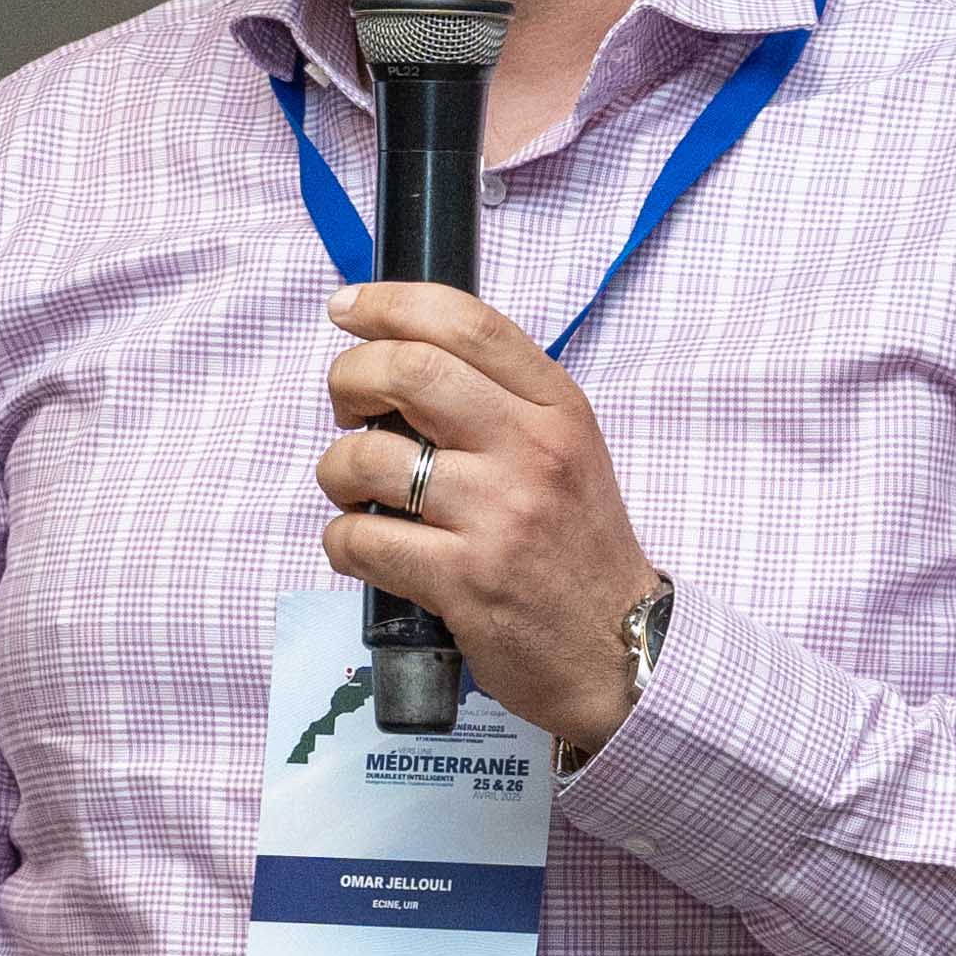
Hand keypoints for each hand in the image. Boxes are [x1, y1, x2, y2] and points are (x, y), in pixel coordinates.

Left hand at [311, 282, 655, 757]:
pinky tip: (361, 546)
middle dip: (350, 378)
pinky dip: (342, 539)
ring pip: (372, 458)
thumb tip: (400, 359)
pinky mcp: (466, 580)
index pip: (467, 323)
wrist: (619, 650)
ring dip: (335, 469)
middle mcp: (532, 451)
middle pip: (411, 371)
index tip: (347, 310)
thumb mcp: (567, 451)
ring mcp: (499, 516)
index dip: (390, 304)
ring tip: (349, 487)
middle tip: (345, 408)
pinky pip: (364, 539)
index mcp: (557, 409)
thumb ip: (500, 401)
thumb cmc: (577, 548)